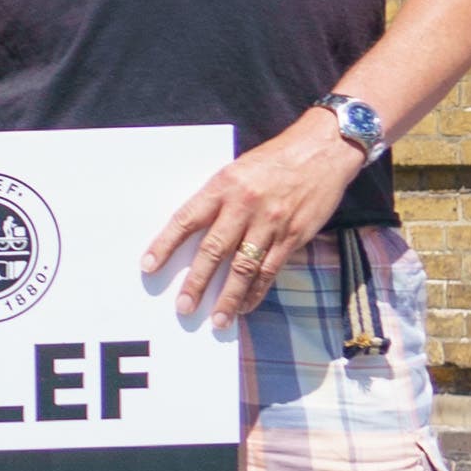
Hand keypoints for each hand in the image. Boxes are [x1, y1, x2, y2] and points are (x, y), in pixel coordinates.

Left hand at [145, 116, 363, 326]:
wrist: (322, 150)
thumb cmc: (274, 160)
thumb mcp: (237, 170)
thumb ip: (218, 199)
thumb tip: (194, 233)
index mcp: (223, 185)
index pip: (187, 219)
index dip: (165, 244)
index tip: (148, 266)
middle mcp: (244, 206)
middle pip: (214, 250)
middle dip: (197, 282)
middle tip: (183, 306)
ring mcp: (270, 223)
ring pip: (244, 267)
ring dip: (228, 297)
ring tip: (217, 320)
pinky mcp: (293, 236)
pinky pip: (270, 270)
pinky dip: (257, 292)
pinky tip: (245, 306)